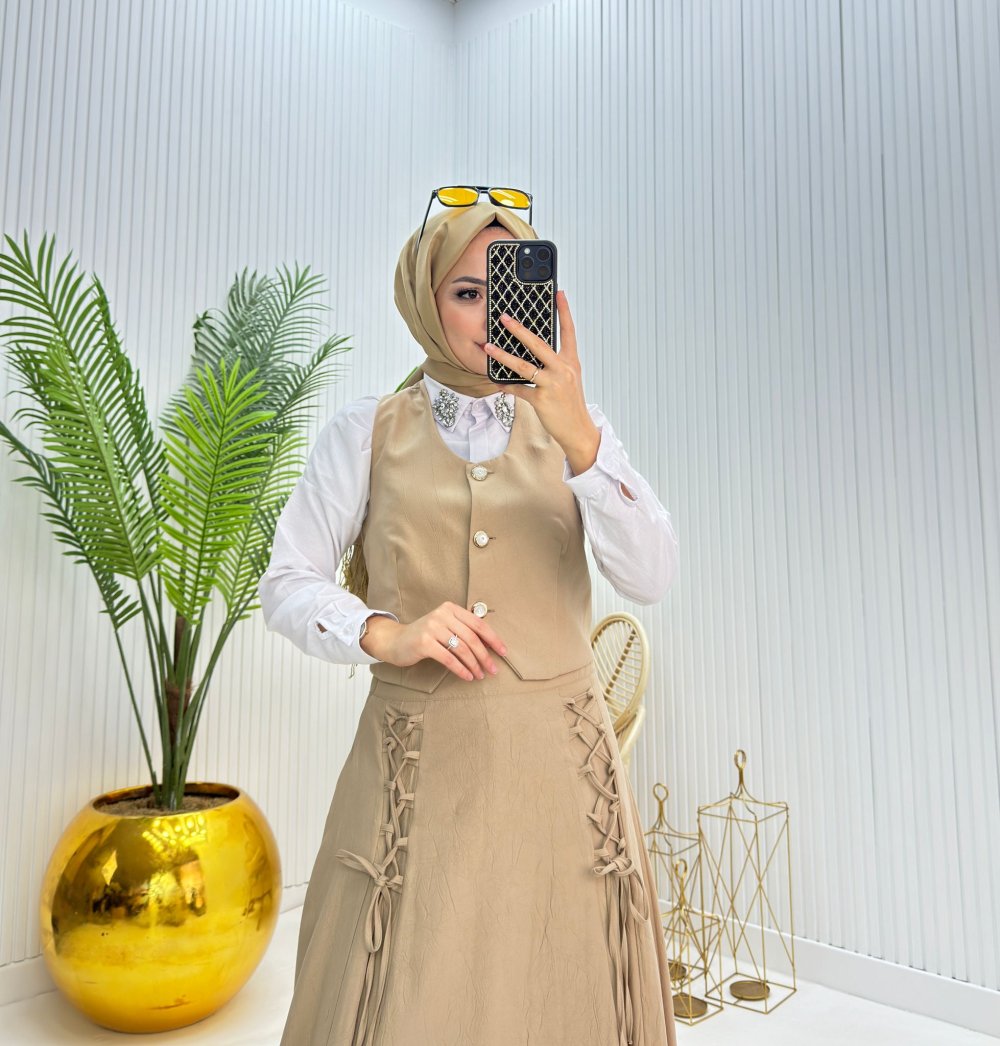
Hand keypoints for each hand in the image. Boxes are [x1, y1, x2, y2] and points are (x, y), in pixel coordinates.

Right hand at [360, 602, 506, 680]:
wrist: (396, 641)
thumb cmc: (425, 636)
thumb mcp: (444, 626)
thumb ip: (463, 630)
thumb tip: (490, 645)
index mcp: (451, 608)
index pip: (478, 624)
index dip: (493, 639)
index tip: (503, 652)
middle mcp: (442, 615)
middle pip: (472, 638)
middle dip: (485, 656)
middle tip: (493, 670)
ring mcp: (432, 628)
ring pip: (462, 649)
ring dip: (474, 665)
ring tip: (480, 675)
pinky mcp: (424, 643)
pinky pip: (449, 658)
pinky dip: (461, 669)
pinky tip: (467, 676)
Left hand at [483, 289, 600, 474]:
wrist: (578, 430)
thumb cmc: (571, 404)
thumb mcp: (569, 380)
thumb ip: (554, 365)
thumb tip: (532, 354)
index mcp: (571, 362)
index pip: (569, 332)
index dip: (564, 312)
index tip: (559, 293)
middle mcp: (563, 370)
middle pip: (538, 344)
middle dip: (519, 330)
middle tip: (504, 318)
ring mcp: (552, 384)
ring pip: (523, 366)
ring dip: (503, 356)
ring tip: (489, 347)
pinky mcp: (542, 400)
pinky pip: (519, 390)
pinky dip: (506, 386)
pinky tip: (496, 382)